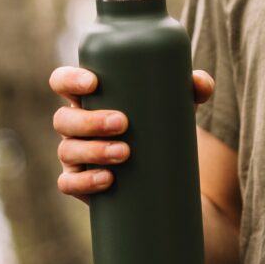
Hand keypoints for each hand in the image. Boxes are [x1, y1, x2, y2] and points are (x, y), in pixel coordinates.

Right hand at [50, 66, 215, 203]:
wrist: (164, 177)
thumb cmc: (160, 128)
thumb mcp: (176, 107)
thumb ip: (191, 89)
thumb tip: (201, 83)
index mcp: (89, 100)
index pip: (63, 83)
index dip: (69, 80)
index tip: (93, 82)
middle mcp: (75, 126)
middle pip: (64, 119)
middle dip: (90, 121)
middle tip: (123, 124)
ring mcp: (74, 156)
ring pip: (67, 150)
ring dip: (94, 150)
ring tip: (125, 153)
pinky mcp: (80, 183)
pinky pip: (69, 184)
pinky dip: (86, 181)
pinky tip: (107, 179)